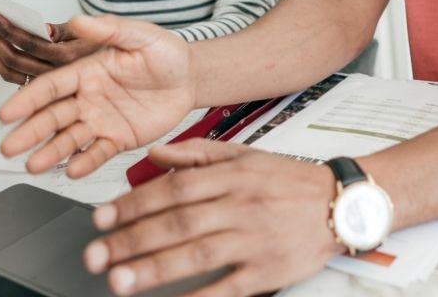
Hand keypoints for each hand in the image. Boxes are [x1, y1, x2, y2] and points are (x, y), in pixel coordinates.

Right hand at [0, 14, 193, 176]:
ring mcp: (101, 120)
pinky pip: (99, 152)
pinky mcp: (119, 138)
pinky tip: (74, 170)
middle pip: (52, 116)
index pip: (51, 87)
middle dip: (29, 132)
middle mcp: (88, 98)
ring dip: (50, 152)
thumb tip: (79, 19)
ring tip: (32, 166)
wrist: (190, 77)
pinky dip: (86, 162)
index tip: (6, 113)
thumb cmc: (165, 53)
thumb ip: (111, 30)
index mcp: (87, 72)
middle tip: (7, 148)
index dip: (28, 99)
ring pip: (70, 138)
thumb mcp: (141, 36)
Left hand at [0, 16, 103, 85]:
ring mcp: (48, 84)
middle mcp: (57, 75)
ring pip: (8, 72)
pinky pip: (11, 77)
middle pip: (15, 59)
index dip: (11, 29)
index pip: (32, 44)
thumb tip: (45, 29)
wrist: (127, 76)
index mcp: (71, 58)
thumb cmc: (112, 48)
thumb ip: (70, 30)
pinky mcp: (41, 87)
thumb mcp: (106, 31)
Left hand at [83, 140, 340, 295]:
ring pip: (196, 253)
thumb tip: (154, 155)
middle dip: (131, 239)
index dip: (133, 203)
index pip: (172, 188)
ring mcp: (254, 239)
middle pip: (177, 222)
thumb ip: (198, 154)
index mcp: (231, 175)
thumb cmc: (289, 180)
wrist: (342, 202)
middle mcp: (240, 204)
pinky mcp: (267, 270)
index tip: (101, 217)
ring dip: (154, 268)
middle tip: (95, 255)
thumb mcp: (246, 154)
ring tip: (119, 280)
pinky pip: (227, 288)